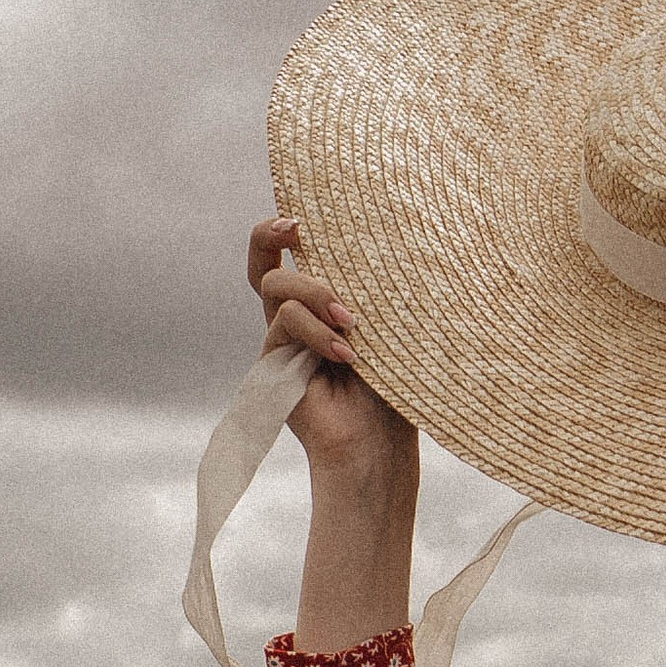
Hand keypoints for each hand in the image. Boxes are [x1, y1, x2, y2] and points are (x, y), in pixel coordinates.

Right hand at [247, 217, 416, 496]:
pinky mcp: (273, 364)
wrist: (381, 449)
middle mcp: (297, 321)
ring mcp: (282, 342)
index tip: (300, 216)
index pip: (290, 257)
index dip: (280, 230)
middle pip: (267, 264)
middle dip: (276, 236)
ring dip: (314, 293)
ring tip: (352, 323)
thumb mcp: (393, 328)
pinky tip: (348, 355)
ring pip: (276, 287)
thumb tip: (385, 236)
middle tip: (300, 229)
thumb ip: (374, 289)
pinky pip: (285, 323)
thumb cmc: (398, 391)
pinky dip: (317, 332)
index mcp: (325, 306)